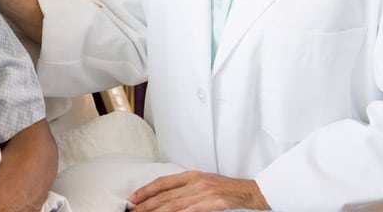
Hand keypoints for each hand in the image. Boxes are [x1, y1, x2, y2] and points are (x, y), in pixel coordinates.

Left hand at [128, 171, 269, 211]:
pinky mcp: (213, 202)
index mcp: (191, 175)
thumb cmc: (226, 190)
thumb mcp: (203, 183)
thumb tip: (164, 200)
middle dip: (146, 205)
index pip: (162, 182)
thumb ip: (185, 189)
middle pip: (165, 195)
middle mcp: (195, 182)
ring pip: (173, 205)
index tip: (133, 199)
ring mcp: (204, 192)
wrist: (249, 192)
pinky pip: (190, 211)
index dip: (145, 190)